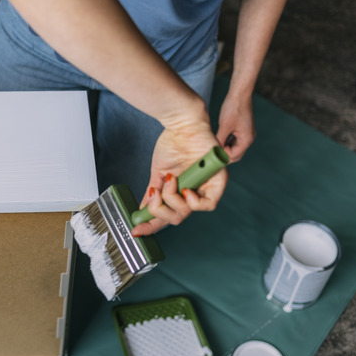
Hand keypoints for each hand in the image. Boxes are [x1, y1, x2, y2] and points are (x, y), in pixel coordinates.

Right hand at [130, 114, 227, 236]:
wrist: (181, 124)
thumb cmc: (172, 144)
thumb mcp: (158, 174)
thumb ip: (152, 194)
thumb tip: (142, 210)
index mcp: (179, 191)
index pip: (167, 214)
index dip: (152, 225)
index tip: (136, 230)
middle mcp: (193, 192)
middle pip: (178, 217)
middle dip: (161, 211)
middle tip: (155, 196)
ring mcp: (205, 187)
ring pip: (188, 212)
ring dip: (173, 199)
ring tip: (170, 181)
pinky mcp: (218, 181)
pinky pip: (209, 204)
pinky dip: (194, 201)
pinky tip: (185, 190)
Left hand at [215, 93, 254, 162]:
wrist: (240, 94)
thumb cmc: (233, 108)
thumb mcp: (224, 126)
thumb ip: (220, 140)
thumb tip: (213, 151)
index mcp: (246, 140)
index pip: (233, 156)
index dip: (222, 156)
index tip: (212, 151)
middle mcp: (249, 139)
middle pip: (235, 154)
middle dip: (224, 154)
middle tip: (211, 152)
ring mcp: (246, 134)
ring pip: (234, 147)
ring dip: (225, 147)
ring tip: (214, 144)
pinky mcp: (243, 129)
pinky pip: (235, 140)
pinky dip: (227, 141)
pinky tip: (219, 138)